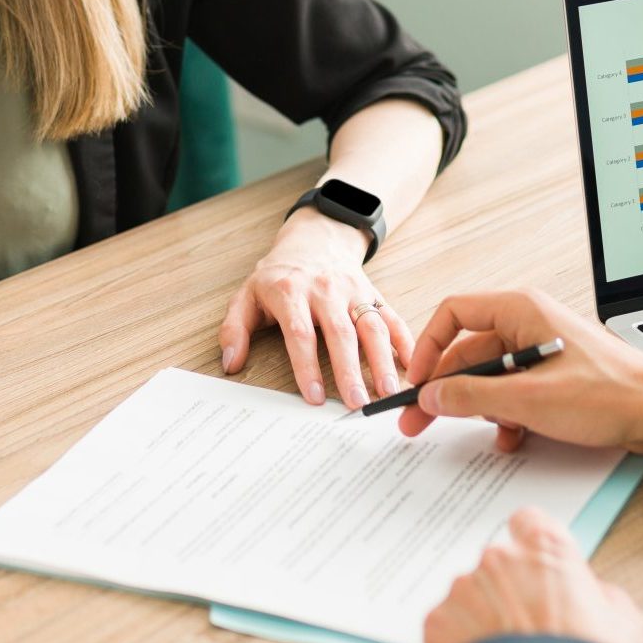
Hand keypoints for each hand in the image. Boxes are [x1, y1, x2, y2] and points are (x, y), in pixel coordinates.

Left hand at [218, 208, 412, 407]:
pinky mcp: (373, 293)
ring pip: (371, 326)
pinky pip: (391, 316)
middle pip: (340, 334)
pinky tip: (412, 364)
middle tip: (357, 404)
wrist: (315, 237)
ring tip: (389, 392)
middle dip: (350, 371)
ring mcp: (354, 291)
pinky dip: (405, 340)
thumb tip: (231, 363)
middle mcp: (326, 291)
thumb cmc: (279, 275)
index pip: (300, 334)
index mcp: (291, 292)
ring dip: (382, 361)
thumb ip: (235, 328)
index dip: (307, 366)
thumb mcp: (247, 294)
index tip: (313, 397)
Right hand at [398, 288, 642, 455]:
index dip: (429, 346)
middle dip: (446, 389)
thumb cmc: (607, 394)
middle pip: (468, 350)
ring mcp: (541, 350)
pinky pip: (513, 391)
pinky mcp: (553, 376)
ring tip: (487, 431)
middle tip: (418, 422)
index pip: (454, 313)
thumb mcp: (527, 399)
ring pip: (490, 376)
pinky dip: (506, 414)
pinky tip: (512, 438)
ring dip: (482, 406)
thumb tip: (430, 396)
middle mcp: (528, 323)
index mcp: (520, 310)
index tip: (416, 381)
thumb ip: (471, 395)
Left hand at [424, 507, 642, 642]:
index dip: (533, 548)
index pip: (528, 522)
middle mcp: (499, 558)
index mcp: (546, 548)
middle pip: (498, 563)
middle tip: (527, 629)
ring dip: (484, 617)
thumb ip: (605, 596)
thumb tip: (594, 597)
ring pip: (470, 595)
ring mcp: (464, 589)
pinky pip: (448, 626)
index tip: (537, 569)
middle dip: (509, 590)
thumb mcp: (627, 626)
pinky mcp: (438, 622)